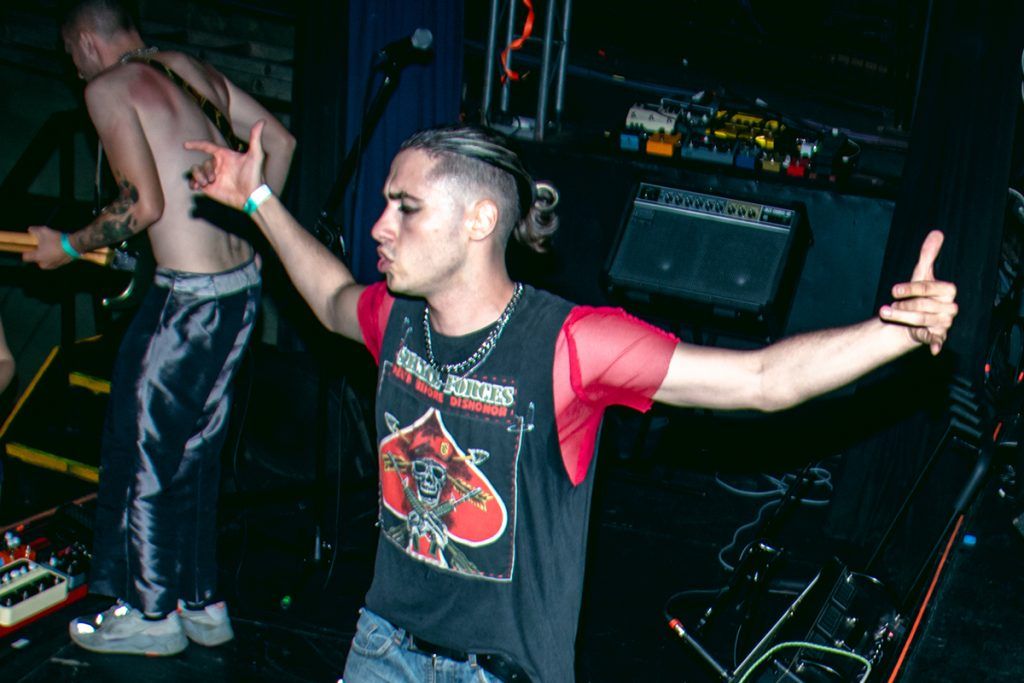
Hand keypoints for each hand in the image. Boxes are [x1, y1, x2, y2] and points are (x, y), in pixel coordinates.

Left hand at [22, 226, 71, 269]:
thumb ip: (34, 230)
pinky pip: (53, 261)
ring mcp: (52, 266)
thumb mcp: (44, 231)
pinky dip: (54, 256)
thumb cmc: (57, 240)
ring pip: (45, 260)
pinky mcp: (60, 265)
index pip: (25, 257)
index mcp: (37, 257)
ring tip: (52, 246)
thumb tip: (30, 230)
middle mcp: (43, 264)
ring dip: (46, 254)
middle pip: (36, 259)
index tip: (31, 245)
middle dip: (38, 253)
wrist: (74, 246)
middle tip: (43, 244)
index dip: (26, 250)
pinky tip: (58, 249)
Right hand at [184, 120, 266, 209]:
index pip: (207, 146)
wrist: (251, 196)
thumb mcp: (256, 155)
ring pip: (196, 170)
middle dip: (206, 170)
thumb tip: (262, 121)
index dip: (196, 144)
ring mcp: (213, 176)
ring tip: (207, 184)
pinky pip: (195, 181)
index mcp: (224, 156)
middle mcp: (218, 165)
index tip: (185, 145)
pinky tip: (197, 186)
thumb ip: (255, 138)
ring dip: (199, 176)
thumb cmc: (254, 176)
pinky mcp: (209, 187)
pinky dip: (193, 182)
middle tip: (215, 179)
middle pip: (203, 162)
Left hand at [879, 230, 957, 354]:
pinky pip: (937, 340)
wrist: (913, 318)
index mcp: (948, 290)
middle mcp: (950, 307)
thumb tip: (936, 232)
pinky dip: (934, 344)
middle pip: (922, 306)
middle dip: (902, 306)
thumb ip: (928, 255)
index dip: (910, 288)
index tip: (892, 290)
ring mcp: (945, 323)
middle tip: (887, 307)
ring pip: (922, 321)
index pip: (929, 287)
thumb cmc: (918, 294)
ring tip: (886, 314)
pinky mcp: (938, 337)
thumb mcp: (921, 274)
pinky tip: (932, 349)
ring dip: (902, 318)